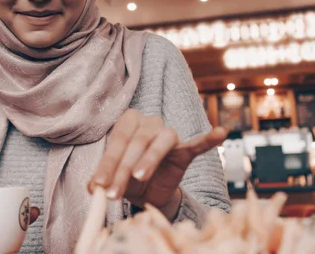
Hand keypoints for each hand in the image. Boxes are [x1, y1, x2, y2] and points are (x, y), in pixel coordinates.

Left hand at [89, 109, 226, 219]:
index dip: (107, 164)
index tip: (97, 186)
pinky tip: (221, 133)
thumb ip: (104, 179)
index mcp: (128, 121)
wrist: (148, 190)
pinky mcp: (184, 150)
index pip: (117, 141)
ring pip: (159, 143)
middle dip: (123, 169)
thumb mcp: (113, 177)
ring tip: (139, 178)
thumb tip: (93, 189)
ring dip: (148, 161)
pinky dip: (209, 139)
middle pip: (136, 143)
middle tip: (112, 193)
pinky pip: (197, 144)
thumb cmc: (127, 176)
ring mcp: (168, 134)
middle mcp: (149, 122)